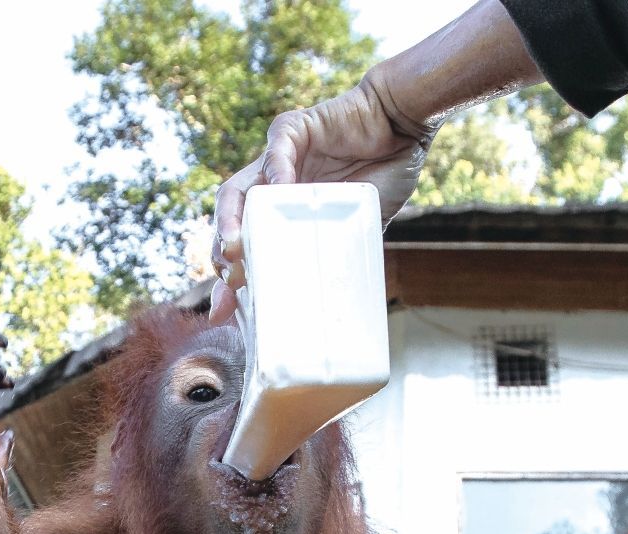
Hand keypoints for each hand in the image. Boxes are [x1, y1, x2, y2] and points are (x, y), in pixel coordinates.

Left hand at [209, 2, 542, 323]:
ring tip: (233, 248)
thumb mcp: (354, 228)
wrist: (405, 132)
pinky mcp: (295, 129)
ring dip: (230, 220)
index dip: (231, 277)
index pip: (244, 245)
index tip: (224, 311)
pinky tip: (278, 194)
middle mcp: (270, 187)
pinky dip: (275, 172)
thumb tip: (329, 302)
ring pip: (238, 189)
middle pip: (230, 223)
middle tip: (227, 283)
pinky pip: (278, 151)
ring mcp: (278, 158)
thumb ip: (333, 250)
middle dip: (222, 255)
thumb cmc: (382, 177)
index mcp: (281, 212)